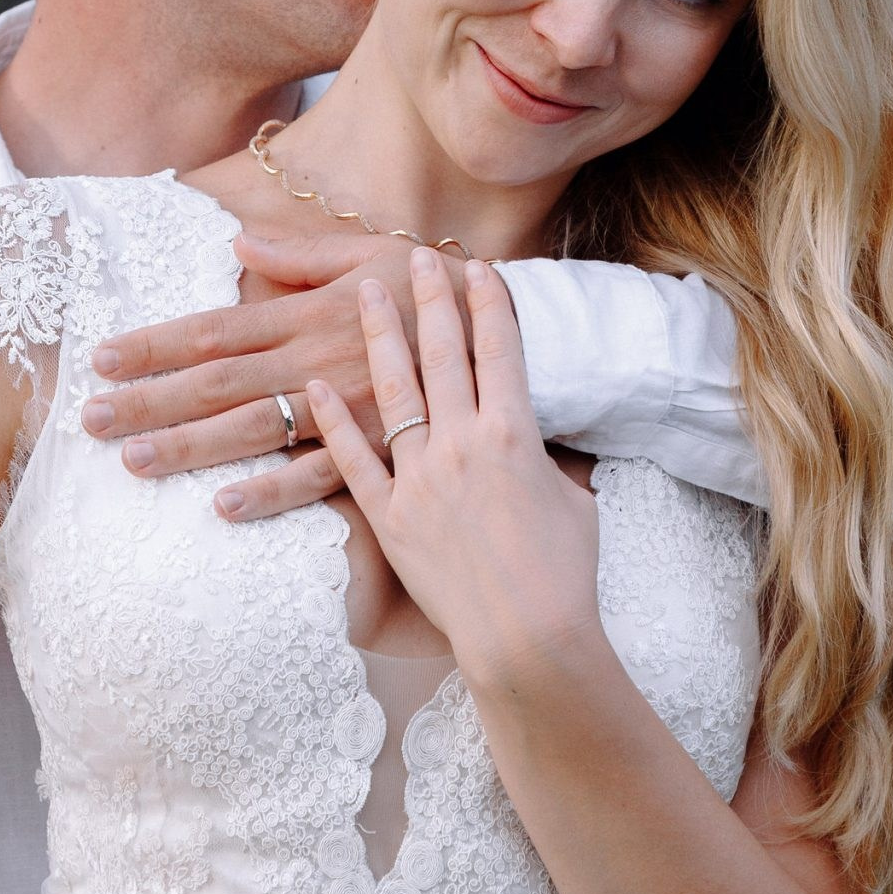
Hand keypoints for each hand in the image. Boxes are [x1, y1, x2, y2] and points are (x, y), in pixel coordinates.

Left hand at [80, 232, 473, 522]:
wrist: (521, 332)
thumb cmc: (438, 289)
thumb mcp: (371, 254)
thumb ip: (301, 253)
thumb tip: (238, 238)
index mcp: (309, 312)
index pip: (216, 328)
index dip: (157, 343)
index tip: (102, 357)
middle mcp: (316, 359)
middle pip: (217, 382)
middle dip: (149, 399)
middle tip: (89, 418)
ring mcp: (346, 408)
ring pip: (254, 429)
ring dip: (191, 446)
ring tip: (133, 462)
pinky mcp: (381, 449)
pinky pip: (321, 476)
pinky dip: (274, 492)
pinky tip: (224, 508)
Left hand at [310, 251, 602, 690]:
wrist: (529, 637)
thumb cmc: (565, 576)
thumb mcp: (574, 501)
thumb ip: (550, 463)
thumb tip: (547, 447)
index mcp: (516, 433)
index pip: (500, 350)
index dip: (491, 303)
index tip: (480, 267)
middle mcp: (463, 443)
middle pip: (443, 354)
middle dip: (433, 298)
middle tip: (419, 256)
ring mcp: (420, 478)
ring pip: (394, 392)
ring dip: (380, 336)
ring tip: (368, 294)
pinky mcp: (389, 518)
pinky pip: (353, 461)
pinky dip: (335, 422)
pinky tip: (318, 387)